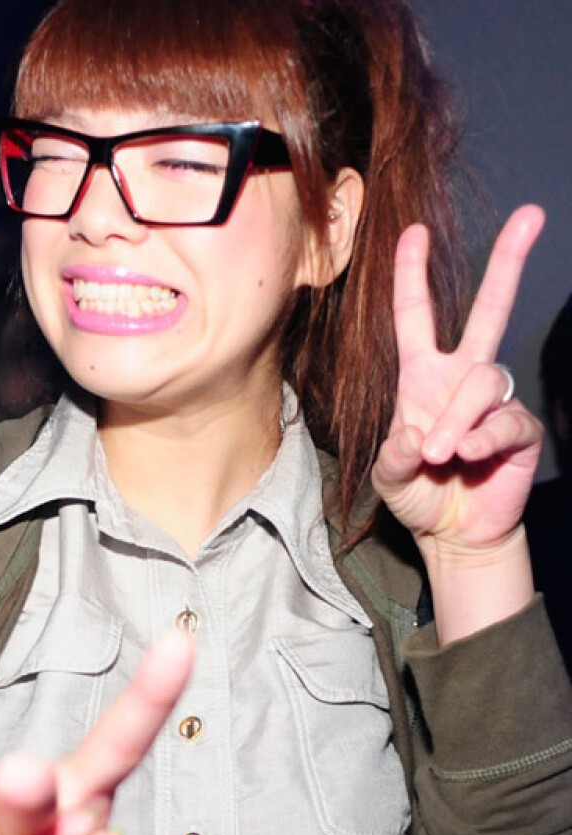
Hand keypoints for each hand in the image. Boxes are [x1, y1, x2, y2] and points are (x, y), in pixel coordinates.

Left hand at [371, 205, 545, 638]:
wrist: (452, 531)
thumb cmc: (417, 493)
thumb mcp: (389, 473)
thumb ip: (396, 453)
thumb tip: (422, 436)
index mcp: (421, 378)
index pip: (415, 318)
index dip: (412, 276)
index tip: (414, 232)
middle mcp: (460, 378)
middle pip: (488, 312)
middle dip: (508, 263)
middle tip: (531, 215)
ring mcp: (493, 402)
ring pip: (483, 381)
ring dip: (457, 418)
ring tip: (442, 454)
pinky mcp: (520, 428)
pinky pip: (504, 421)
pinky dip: (482, 440)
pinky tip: (468, 457)